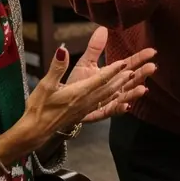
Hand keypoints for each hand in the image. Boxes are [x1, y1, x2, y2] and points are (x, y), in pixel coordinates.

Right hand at [22, 45, 155, 142]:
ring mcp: (88, 109)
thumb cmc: (39, 107)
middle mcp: (87, 101)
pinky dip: (119, 104)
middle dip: (128, 77)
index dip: (114, 70)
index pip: (100, 79)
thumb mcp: (45, 84)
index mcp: (79, 92)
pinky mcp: (86, 114)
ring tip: (142, 85)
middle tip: (144, 68)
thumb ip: (57, 67)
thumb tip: (63, 49)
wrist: (35, 131)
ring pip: (111, 97)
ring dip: (127, 90)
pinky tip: (127, 105)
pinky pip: (107, 108)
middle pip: (112, 87)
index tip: (126, 61)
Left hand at [65, 27, 155, 121]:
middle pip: (131, 79)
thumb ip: (95, 47)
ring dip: (134, 92)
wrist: (64, 101)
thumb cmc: (77, 81)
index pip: (129, 64)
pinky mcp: (101, 111)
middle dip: (142, 74)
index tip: (152, 51)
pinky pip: (112, 111)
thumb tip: (103, 28)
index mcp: (111, 73)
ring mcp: (110, 99)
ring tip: (142, 88)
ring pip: (125, 95)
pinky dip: (120, 109)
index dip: (140, 58)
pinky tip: (126, 106)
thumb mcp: (85, 62)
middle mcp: (114, 86)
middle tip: (152, 67)